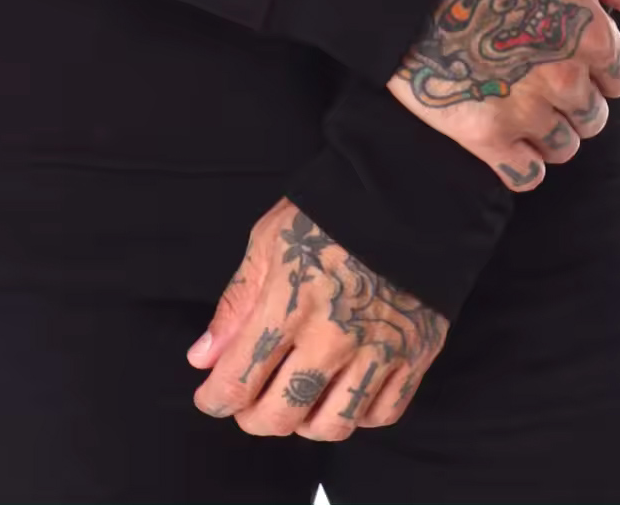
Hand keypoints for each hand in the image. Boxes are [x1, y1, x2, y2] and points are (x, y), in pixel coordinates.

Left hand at [187, 198, 447, 438]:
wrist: (405, 193)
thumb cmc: (329, 212)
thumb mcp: (269, 240)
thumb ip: (237, 303)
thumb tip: (204, 358)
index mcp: (290, 303)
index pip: (239, 379)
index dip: (215, 399)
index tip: (210, 397)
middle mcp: (333, 336)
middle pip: (282, 414)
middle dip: (252, 418)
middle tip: (248, 402)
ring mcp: (378, 350)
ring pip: (332, 426)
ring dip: (304, 424)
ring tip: (296, 401)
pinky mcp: (415, 355)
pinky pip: (382, 415)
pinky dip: (357, 415)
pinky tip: (343, 392)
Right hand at [387, 0, 619, 189]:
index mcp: (588, 33)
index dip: (597, 66)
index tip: (568, 54)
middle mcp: (565, 79)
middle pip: (592, 117)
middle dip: (572, 100)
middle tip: (536, 77)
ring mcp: (525, 111)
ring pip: (562, 148)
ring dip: (547, 132)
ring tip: (516, 104)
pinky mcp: (484, 136)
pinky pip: (525, 174)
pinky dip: (521, 162)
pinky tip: (503, 137)